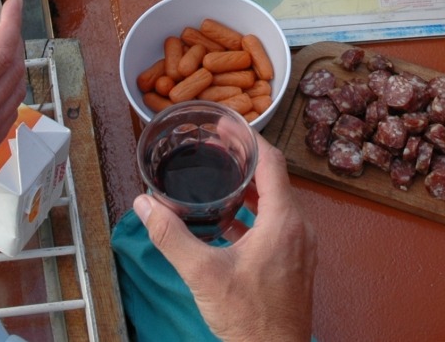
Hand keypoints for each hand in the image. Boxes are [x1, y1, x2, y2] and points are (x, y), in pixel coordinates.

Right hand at [135, 139, 315, 341]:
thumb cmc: (248, 319)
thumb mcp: (202, 273)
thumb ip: (171, 236)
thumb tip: (144, 205)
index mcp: (284, 221)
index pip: (271, 161)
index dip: (248, 137)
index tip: (225, 125)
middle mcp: (300, 228)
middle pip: (274, 178)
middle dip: (244, 161)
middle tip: (215, 150)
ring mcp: (300, 246)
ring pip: (276, 202)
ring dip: (250, 188)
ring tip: (219, 180)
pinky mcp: (295, 263)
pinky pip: (278, 225)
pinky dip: (256, 214)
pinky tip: (229, 222)